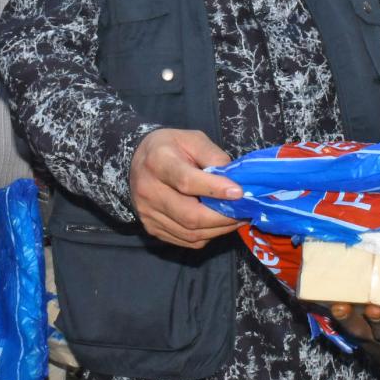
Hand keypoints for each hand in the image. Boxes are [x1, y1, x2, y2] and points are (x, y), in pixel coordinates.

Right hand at [128, 129, 243, 248]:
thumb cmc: (169, 147)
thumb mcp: (192, 139)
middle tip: (245, 212)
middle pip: (190, 215)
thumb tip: (234, 181)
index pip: (186, 181)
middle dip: (223, 218)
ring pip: (189, 233)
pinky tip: (217, 225)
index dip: (215, 189)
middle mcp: (149, 191)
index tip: (239, 192)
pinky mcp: (152, 228)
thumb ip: (213, 156)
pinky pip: (185, 240)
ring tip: (236, 219)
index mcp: (158, 162)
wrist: (135, 162)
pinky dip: (206, 235)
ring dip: (218, 229)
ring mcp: (148, 213)